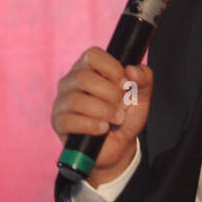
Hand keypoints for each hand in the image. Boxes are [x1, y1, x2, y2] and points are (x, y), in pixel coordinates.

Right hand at [50, 48, 152, 186]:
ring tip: (117, 119)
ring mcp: (61, 102)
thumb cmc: (125, 115)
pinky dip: (91, 126)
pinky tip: (103, 129)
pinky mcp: (58, 122)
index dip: (112, 69)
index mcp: (88, 68)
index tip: (125, 84)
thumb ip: (143, 79)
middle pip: (84, 78)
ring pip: (76, 100)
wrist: (119, 146)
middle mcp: (70, 81)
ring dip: (103, 111)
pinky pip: (69, 121)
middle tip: (123, 106)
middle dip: (110, 94)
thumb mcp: (141, 96)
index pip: (92, 55)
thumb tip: (132, 70)